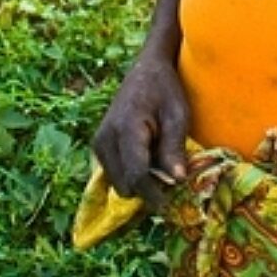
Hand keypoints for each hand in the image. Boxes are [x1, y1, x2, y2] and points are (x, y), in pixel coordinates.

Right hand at [91, 54, 190, 210]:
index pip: (136, 175)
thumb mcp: (178, 115)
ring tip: (158, 159)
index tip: (171, 205)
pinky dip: (131, 173)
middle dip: (147, 188)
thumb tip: (177, 181)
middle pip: (125, 185)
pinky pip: (115, 175)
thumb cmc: (166, 90)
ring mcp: (99, 143)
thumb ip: (174, 148)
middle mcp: (106, 138)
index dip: (153, 194)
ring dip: (139, 182)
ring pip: (119, 184)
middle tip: (169, 174)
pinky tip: (146, 157)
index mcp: (126, 128)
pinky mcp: (98, 147)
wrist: (146, 71)